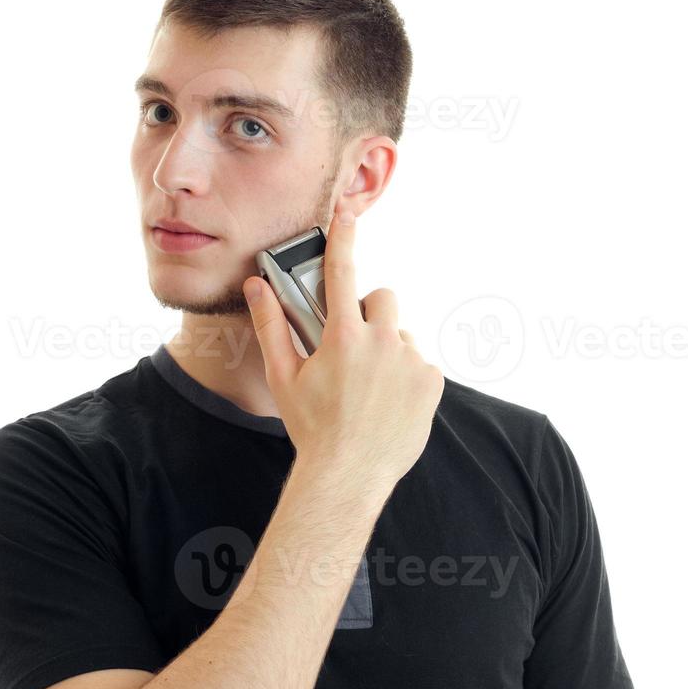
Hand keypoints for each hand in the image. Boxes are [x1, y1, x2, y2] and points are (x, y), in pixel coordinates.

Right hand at [244, 207, 444, 491]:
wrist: (349, 476)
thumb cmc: (312, 428)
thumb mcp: (284, 377)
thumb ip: (271, 326)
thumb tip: (255, 287)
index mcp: (342, 337)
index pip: (342, 271)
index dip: (344, 237)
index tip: (348, 213)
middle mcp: (381, 341)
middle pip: (382, 299)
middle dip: (368, 313)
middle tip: (353, 346)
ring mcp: (411, 361)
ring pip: (400, 335)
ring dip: (387, 349)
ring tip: (370, 387)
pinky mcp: (432, 382)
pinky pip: (419, 364)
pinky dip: (406, 376)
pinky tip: (388, 402)